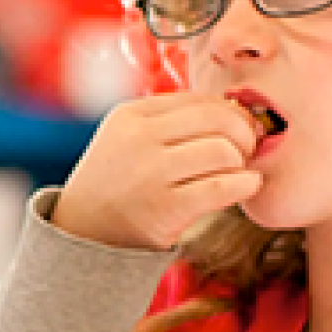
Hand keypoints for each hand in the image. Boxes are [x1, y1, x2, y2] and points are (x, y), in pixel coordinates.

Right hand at [50, 90, 262, 250]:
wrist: (83, 230)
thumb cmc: (117, 181)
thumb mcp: (128, 136)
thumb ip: (171, 121)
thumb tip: (235, 112)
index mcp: (131, 115)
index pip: (198, 100)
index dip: (230, 111)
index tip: (240, 127)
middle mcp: (139, 139)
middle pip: (217, 120)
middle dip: (243, 133)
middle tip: (247, 149)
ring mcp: (151, 174)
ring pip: (223, 151)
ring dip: (242, 162)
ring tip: (239, 171)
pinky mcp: (166, 208)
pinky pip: (222, 187)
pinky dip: (246, 184)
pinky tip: (247, 185)